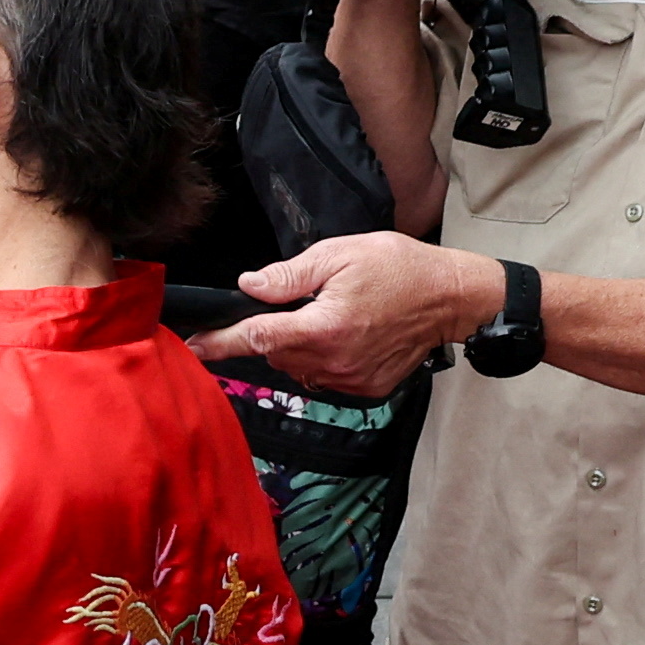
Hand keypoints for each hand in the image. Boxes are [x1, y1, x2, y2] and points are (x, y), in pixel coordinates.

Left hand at [196, 232, 496, 398]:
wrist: (451, 298)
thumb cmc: (400, 267)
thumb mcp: (340, 255)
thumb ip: (290, 274)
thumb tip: (248, 286)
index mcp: (324, 326)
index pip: (257, 338)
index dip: (220, 342)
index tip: (193, 345)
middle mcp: (334, 361)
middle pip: (274, 354)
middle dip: (272, 331)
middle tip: (299, 304)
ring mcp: (351, 379)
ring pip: (296, 368)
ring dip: (296, 346)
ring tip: (329, 315)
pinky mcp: (365, 389)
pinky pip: (324, 377)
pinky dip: (322, 358)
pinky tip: (346, 335)